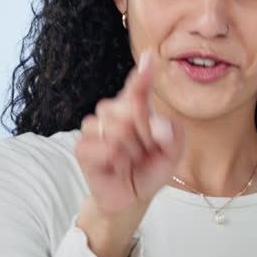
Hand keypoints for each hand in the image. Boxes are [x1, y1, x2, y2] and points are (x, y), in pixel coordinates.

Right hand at [75, 47, 185, 217]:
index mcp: (137, 108)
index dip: (142, 76)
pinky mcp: (83, 147)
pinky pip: (96, 146)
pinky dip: (110, 159)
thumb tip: (161, 126)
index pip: (138, 87)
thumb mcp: (171, 155)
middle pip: (131, 109)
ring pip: (115, 128)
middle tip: (144, 152)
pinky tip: (114, 166)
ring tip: (129, 160)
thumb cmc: (150, 169)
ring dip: (129, 151)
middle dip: (145, 136)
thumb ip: (173, 138)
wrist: (132, 197)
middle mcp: (114, 112)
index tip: (148, 59)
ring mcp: (95, 128)